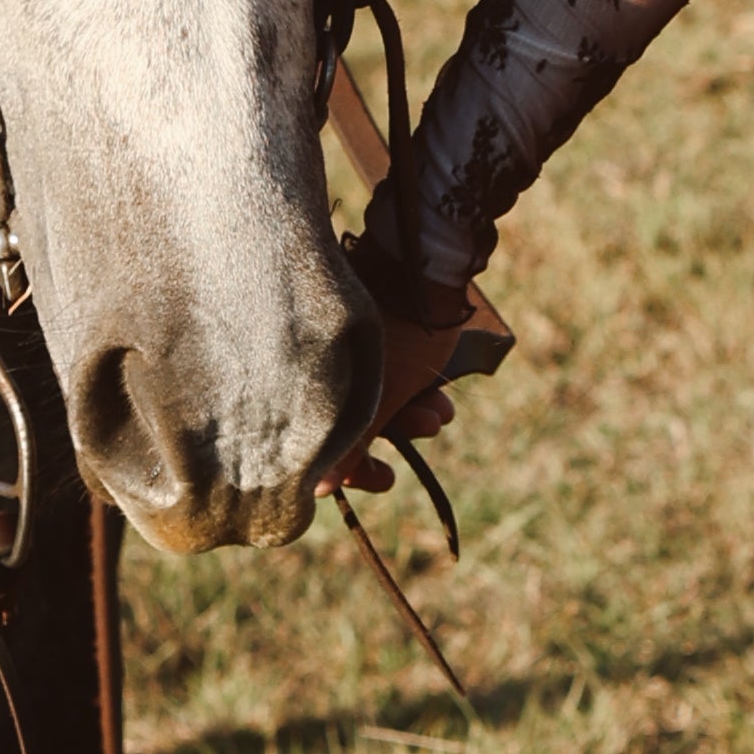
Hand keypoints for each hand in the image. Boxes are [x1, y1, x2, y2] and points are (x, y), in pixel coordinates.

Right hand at [326, 229, 485, 496]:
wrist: (430, 263)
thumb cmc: (405, 331)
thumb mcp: (383, 397)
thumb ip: (351, 444)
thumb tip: (317, 490)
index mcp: (312, 374)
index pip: (315, 437)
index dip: (350, 467)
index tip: (385, 479)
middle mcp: (323, 362)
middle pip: (347, 418)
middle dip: (396, 433)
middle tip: (428, 429)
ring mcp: (347, 348)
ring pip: (373, 396)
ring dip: (412, 412)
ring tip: (441, 412)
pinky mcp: (372, 333)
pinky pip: (386, 373)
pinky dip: (412, 387)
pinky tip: (439, 394)